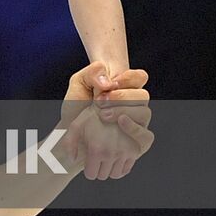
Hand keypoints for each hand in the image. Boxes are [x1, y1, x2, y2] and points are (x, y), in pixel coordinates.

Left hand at [58, 62, 153, 179]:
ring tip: (102, 115)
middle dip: (122, 96)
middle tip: (99, 101)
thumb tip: (108, 82)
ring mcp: (136, 123)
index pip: (139, 78)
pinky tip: (120, 122)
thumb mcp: (79, 83)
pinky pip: (146, 136)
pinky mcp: (136, 142)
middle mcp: (133, 105)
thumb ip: (93, 73)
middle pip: (143, 95)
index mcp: (123, 89)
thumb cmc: (76, 108)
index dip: (130, 77)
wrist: (68, 133)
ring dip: (124, 110)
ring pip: (145, 112)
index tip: (111, 83)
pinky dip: (135, 128)